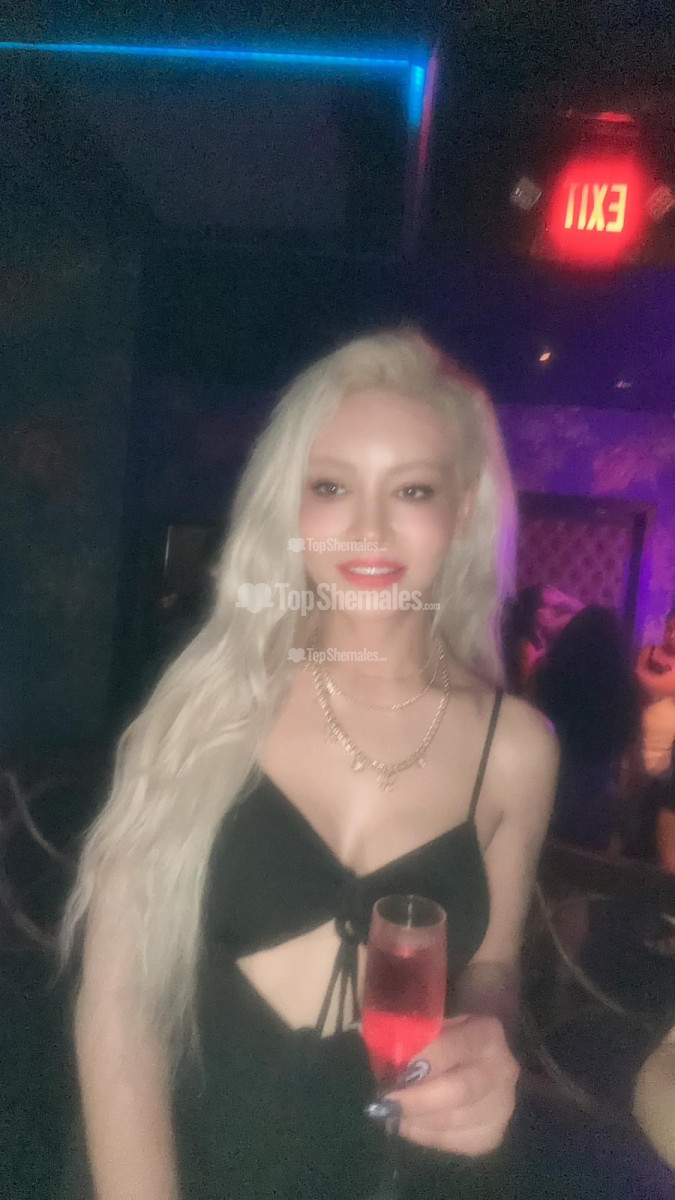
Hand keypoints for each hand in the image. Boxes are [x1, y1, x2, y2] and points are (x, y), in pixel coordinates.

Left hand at [384, 1015, 519, 1155]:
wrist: (478, 1064)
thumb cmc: (446, 1040)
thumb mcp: (435, 1026)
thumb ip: (413, 1035)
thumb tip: (373, 1042)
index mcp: (487, 1033)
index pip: (457, 1046)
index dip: (427, 1060)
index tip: (397, 1072)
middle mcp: (503, 1069)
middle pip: (461, 1090)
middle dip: (419, 1099)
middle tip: (387, 1102)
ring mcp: (503, 1106)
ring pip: (457, 1120)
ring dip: (418, 1119)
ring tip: (391, 1114)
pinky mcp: (493, 1134)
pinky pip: (457, 1142)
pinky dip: (427, 1135)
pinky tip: (408, 1125)